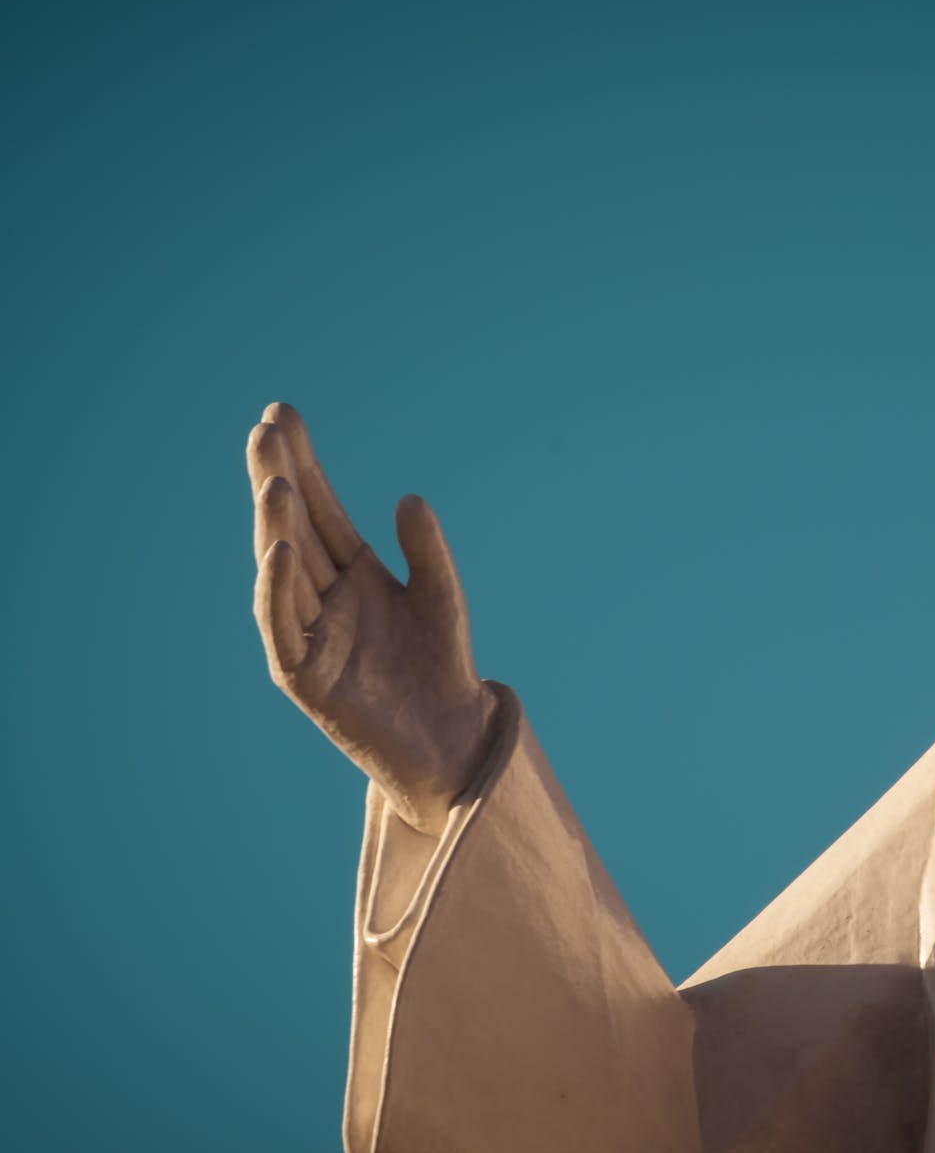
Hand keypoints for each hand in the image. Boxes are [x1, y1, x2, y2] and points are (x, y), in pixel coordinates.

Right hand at [247, 402, 496, 833]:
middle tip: (265, 427)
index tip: (282, 414)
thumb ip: (428, 551)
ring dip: (275, 526)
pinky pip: (283, 627)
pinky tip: (282, 549)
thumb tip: (408, 498)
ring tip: (273, 479)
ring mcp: (308, 634)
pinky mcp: (304, 676)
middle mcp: (323, 597)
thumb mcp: (442, 597)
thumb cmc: (443, 666)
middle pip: (294, 527)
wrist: (451, 738)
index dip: (302, 464)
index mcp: (352, 572)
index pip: (320, 507)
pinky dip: (279, 590)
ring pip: (283, 571)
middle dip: (278, 478)